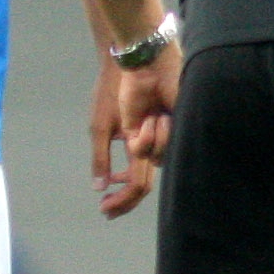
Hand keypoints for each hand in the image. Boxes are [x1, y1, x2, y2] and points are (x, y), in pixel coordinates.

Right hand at [93, 45, 177, 218]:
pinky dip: (157, 134)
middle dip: (125, 196)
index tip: (105, 210)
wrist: (134, 64)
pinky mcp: (173, 125)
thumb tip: (99, 187)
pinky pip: (166, 145)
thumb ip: (102, 158)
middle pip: (142, 183)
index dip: (121, 200)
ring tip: (150, 118)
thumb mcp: (102, 129)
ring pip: (156, 161)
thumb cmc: (114, 93)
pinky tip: (156, 117)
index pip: (133, 182)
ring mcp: (161, 137)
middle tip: (109, 207)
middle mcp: (150, 146)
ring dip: (149, 143)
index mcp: (135, 146)